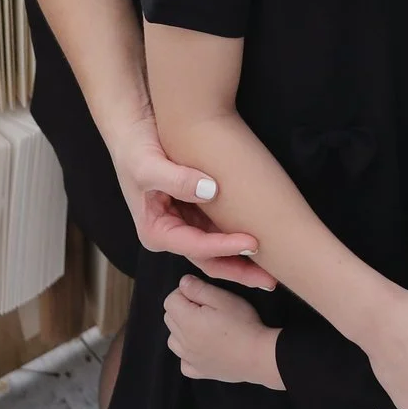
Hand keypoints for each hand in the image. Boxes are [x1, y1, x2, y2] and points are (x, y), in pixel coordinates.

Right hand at [109, 115, 274, 289]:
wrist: (133, 130)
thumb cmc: (135, 149)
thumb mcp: (149, 164)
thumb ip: (176, 179)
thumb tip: (210, 190)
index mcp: (156, 232)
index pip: (195, 247)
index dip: (225, 247)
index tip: (253, 243)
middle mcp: (171, 234)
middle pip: (209, 260)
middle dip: (239, 270)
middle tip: (270, 278)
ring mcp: (185, 224)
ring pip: (218, 250)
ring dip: (243, 259)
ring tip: (274, 267)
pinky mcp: (197, 212)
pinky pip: (221, 230)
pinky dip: (238, 236)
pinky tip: (262, 240)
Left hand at [164, 275, 283, 388]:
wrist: (258, 356)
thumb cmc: (243, 324)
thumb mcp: (223, 298)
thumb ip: (199, 288)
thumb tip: (183, 283)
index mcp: (187, 321)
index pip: (170, 301)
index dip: (185, 293)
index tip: (202, 295)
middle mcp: (183, 342)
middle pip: (170, 319)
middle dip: (182, 309)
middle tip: (206, 308)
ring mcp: (189, 359)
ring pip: (173, 340)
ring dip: (183, 331)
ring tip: (204, 327)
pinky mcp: (199, 372)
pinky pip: (183, 362)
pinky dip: (188, 353)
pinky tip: (203, 348)